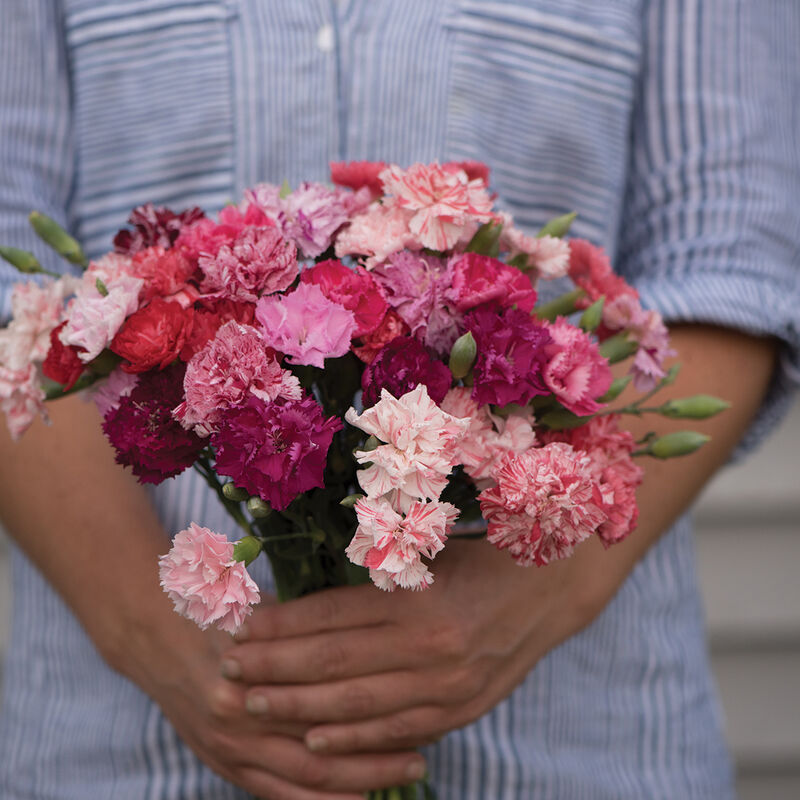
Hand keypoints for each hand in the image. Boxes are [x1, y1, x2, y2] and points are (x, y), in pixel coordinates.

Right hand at [124, 612, 426, 798]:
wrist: (154, 629)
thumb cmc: (217, 607)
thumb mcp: (265, 606)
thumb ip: (309, 627)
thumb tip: (371, 630)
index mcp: (258, 663)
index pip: (331, 694)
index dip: (378, 703)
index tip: (419, 700)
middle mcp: (243, 711)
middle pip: (324, 741)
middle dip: (378, 750)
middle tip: (424, 749)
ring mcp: (230, 742)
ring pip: (307, 774)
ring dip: (358, 780)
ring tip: (404, 774)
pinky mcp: (221, 761)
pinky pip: (275, 793)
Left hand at [220, 537, 592, 754]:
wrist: (549, 589)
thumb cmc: (480, 560)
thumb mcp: (428, 553)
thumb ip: (375, 574)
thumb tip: (310, 596)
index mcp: (416, 595)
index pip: (331, 614)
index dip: (282, 624)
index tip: (241, 626)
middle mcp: (429, 644)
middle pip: (333, 662)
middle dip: (274, 667)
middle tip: (229, 669)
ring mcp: (446, 684)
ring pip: (356, 703)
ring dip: (298, 706)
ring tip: (253, 703)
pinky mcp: (460, 709)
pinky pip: (396, 731)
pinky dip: (352, 739)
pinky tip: (313, 741)